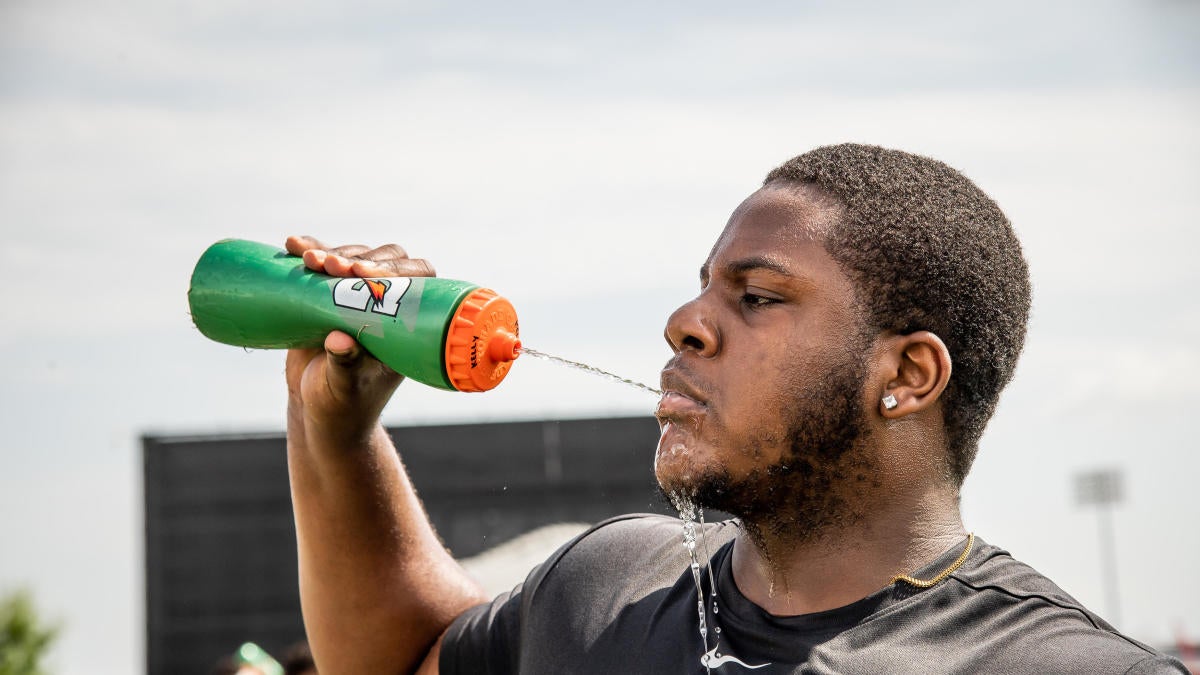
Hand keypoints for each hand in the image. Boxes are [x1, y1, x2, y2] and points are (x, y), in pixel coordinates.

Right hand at [283, 236, 437, 441]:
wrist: (317, 408)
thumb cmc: (342, 405)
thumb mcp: (344, 388)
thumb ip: (345, 366)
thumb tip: (340, 340)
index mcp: (406, 323)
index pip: (417, 282)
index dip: (396, 272)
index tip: (362, 276)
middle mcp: (387, 303)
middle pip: (387, 260)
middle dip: (358, 259)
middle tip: (331, 266)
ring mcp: (357, 295)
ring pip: (356, 256)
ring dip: (333, 252)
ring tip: (308, 260)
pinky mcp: (327, 293)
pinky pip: (324, 264)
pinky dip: (309, 250)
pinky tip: (291, 245)